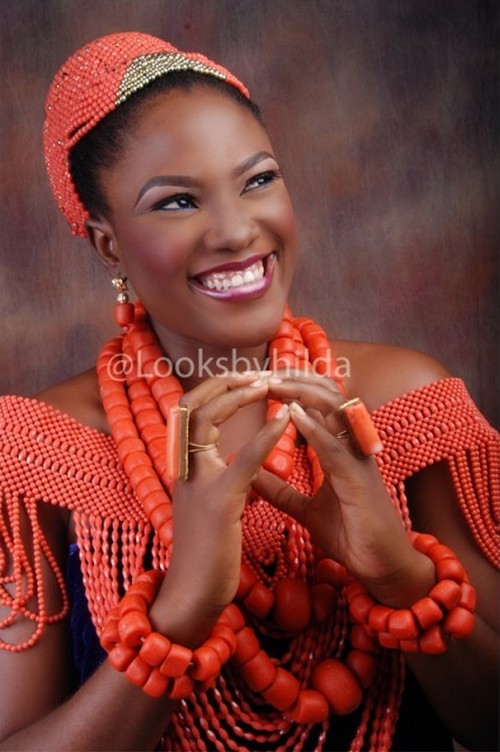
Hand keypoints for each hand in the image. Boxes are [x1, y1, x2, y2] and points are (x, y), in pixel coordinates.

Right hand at [157, 374, 288, 625]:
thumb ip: (216, 474)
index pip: (189, 410)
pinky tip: (285, 420)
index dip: (215, 388)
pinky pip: (242, 461)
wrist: (194, 592)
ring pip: (205, 421)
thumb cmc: (207, 549)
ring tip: (266, 382)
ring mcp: (196, 483)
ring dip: (237, 395)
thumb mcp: (209, 502)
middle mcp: (182, 468)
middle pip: (190, 404)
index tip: (244, 377)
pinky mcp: (217, 503)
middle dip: (222, 381)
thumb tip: (230, 454)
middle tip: (254, 371)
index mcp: (183, 467)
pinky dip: (264, 436)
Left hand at [254, 373, 433, 603]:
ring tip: (273, 383)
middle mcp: (352, 446)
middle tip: (263, 372)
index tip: (260, 380)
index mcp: (340, 448)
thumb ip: (281, 491)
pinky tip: (293, 414)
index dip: (292, 386)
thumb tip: (251, 476)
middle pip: (328, 394)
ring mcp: (359, 460)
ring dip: (302, 392)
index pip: (317, 404)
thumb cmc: (351, 535)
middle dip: (295, 378)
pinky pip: (337, 447)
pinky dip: (315, 428)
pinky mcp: (361, 481)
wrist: (382, 568)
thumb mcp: (306, 510)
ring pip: (335, 410)